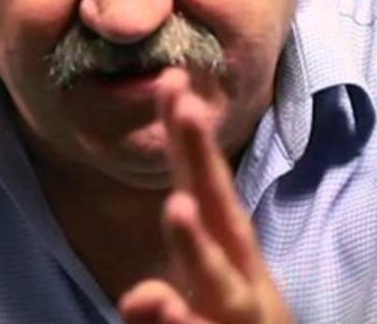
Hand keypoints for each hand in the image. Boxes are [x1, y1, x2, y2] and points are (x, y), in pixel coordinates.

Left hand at [118, 68, 292, 323]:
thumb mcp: (201, 291)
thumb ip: (171, 271)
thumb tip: (139, 291)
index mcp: (225, 250)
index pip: (202, 182)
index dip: (188, 134)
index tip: (171, 78)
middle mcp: (238, 277)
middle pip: (220, 210)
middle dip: (201, 157)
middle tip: (186, 104)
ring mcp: (237, 315)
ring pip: (220, 282)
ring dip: (197, 245)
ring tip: (177, 208)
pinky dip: (180, 321)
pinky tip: (152, 300)